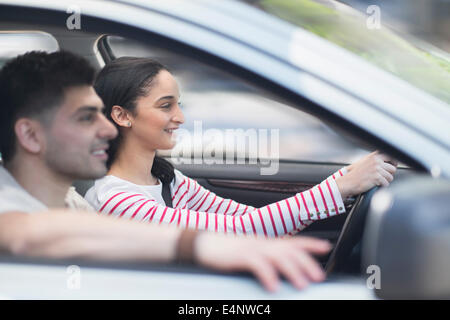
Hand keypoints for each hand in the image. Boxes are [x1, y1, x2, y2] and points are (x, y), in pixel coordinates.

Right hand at [194, 233, 330, 291]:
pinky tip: (273, 286)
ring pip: (278, 256)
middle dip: (307, 263)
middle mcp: (263, 243)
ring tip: (302, 285)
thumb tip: (284, 269)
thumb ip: (268, 258)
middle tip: (318, 278)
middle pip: (290, 250)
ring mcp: (252, 248)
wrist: (204, 244)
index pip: (293, 241)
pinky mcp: (240, 255)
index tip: (326, 248)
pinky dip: (267, 275)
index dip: (311, 244)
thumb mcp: (252, 253)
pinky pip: (257, 264)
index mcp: (267, 243)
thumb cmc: (228, 251)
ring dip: (292, 270)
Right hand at [336, 151, 397, 197]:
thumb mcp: (364, 162)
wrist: (348, 182)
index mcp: (373, 156)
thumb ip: (374, 159)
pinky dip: (382, 186)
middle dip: (389, 174)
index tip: (392, 166)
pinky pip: (386, 183)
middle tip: (383, 177)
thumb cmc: (354, 174)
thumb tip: (386, 161)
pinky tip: (376, 185)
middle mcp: (376, 161)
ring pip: (390, 177)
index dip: (393, 162)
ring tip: (378, 182)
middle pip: (392, 168)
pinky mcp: (377, 178)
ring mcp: (376, 169)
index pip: (391, 156)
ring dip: (386, 181)